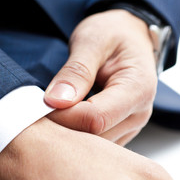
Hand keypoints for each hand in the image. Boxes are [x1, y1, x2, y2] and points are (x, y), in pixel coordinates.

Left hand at [45, 9, 157, 145]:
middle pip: (95, 137)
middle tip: (40, 110)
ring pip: (94, 146)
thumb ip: (76, 71)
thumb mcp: (92, 41)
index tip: (41, 105)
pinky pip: (96, 143)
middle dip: (63, 127)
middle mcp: (139, 113)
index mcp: (138, 89)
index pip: (95, 118)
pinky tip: (64, 119)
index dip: (63, 116)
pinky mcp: (120, 130)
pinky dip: (76, 134)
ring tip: (51, 113)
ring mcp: (131, 125)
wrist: (128, 36)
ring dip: (68, 133)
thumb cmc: (113, 33)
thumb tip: (56, 101)